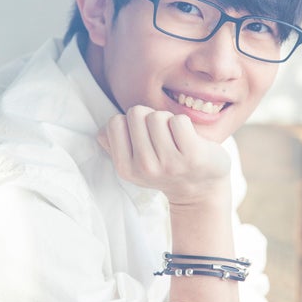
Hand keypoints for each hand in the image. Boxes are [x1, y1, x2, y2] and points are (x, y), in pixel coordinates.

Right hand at [97, 105, 230, 207]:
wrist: (201, 189)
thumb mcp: (135, 165)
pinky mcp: (193, 155)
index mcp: (125, 168)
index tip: (143, 136)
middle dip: (149, 118)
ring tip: (175, 139)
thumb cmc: (166, 167)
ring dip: (168, 121)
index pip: (115, 122)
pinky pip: (179, 120)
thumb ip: (115, 146)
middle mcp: (145, 168)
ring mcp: (169, 163)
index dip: (130, 123)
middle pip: (136, 113)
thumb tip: (101, 132)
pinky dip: (185, 124)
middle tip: (161, 137)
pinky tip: (189, 140)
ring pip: (158, 116)